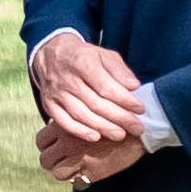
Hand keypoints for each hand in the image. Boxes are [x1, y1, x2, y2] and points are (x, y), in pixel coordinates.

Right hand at [26, 28, 149, 159]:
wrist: (51, 55)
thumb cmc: (83, 56)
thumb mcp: (103, 54)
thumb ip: (119, 69)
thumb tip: (134, 86)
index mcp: (83, 63)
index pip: (107, 87)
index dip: (125, 100)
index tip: (141, 109)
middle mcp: (68, 80)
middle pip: (96, 104)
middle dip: (120, 118)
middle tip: (137, 128)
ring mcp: (57, 94)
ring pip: (81, 115)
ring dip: (103, 127)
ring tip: (121, 135)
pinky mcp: (49, 105)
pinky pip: (64, 122)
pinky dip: (79, 131)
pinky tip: (96, 137)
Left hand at [38, 100, 155, 185]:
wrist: (141, 127)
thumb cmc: (116, 118)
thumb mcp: (88, 113)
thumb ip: (72, 123)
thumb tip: (57, 132)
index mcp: (65, 126)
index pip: (41, 141)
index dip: (47, 146)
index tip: (56, 148)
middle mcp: (67, 143)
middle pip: (45, 159)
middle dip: (52, 161)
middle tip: (63, 161)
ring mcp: (79, 158)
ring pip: (56, 172)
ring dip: (63, 172)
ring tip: (73, 168)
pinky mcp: (92, 172)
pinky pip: (74, 181)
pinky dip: (77, 178)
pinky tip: (85, 172)